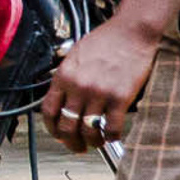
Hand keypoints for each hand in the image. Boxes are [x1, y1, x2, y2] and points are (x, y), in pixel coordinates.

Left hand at [41, 15, 159, 150]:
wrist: (130, 32)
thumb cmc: (104, 41)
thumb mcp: (73, 56)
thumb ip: (66, 77)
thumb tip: (62, 97)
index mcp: (63, 77)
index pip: (48, 111)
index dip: (52, 128)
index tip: (58, 134)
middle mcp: (78, 87)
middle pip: (66, 125)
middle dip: (70, 142)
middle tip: (76, 147)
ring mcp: (98, 93)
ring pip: (88, 129)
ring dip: (91, 142)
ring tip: (95, 143)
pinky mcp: (120, 97)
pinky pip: (111, 126)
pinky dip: (110, 136)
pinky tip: (112, 136)